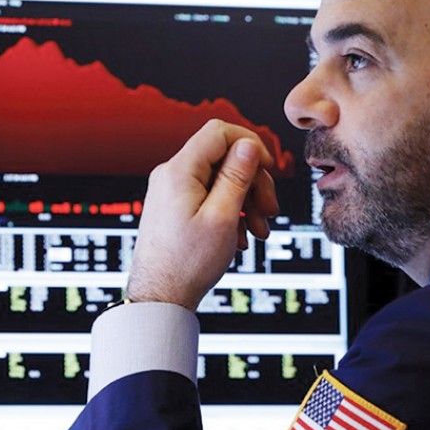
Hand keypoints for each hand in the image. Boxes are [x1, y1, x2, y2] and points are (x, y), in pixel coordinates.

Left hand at [125, 119, 279, 310]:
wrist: (160, 297)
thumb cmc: (186, 263)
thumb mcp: (222, 217)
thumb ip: (236, 176)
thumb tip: (248, 144)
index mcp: (179, 171)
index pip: (219, 132)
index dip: (250, 145)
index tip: (268, 168)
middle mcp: (172, 176)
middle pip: (224, 157)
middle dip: (253, 181)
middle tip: (269, 210)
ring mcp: (172, 192)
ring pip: (220, 179)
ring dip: (246, 201)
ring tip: (259, 231)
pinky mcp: (176, 208)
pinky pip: (210, 197)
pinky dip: (231, 212)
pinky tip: (241, 238)